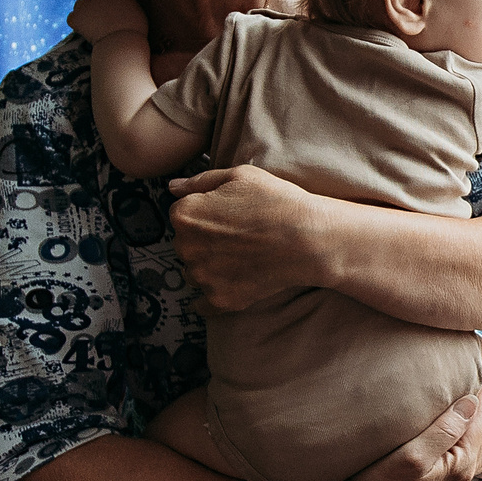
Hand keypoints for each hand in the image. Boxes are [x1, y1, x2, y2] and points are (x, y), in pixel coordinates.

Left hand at [68, 0, 147, 45]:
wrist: (122, 45)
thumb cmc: (135, 31)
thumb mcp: (137, 9)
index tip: (111, 8)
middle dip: (96, 3)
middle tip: (102, 19)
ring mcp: (85, 3)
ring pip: (80, 4)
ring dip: (85, 11)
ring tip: (94, 26)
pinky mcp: (76, 16)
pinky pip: (72, 18)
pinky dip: (77, 25)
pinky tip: (86, 32)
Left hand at [167, 164, 334, 312]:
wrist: (309, 240)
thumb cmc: (277, 203)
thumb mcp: (240, 176)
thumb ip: (200, 181)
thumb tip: (173, 187)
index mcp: (185, 215)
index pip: (181, 215)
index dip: (205, 214)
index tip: (227, 216)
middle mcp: (186, 248)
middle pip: (186, 245)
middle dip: (204, 241)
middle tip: (237, 237)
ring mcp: (202, 277)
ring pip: (194, 272)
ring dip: (209, 267)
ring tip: (240, 258)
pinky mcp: (219, 300)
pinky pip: (201, 304)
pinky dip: (213, 295)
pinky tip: (231, 284)